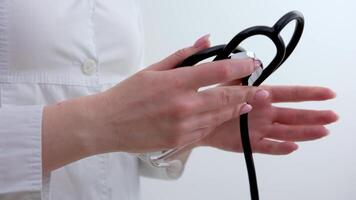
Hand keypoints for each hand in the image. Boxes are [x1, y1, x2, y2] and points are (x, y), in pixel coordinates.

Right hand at [98, 35, 262, 152]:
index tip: (250, 65)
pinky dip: (216, 122)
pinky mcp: (181, 141)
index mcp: (176, 83)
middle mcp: (183, 106)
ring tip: (245, 102)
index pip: (217, 71)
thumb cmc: (127, 96)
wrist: (108, 124)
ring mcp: (184, 126)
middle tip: (258, 88)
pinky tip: (220, 116)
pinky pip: (206, 130)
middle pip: (226, 97)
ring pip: (220, 116)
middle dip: (246, 92)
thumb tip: (205, 41)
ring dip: (235, 108)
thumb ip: (183, 56)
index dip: (239, 67)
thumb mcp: (153, 69)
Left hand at [197, 86, 337, 154]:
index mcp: (262, 96)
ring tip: (323, 131)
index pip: (290, 94)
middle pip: (294, 115)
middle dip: (314, 115)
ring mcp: (259, 128)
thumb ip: (243, 73)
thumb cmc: (214, 98)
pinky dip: (280, 148)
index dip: (309, 94)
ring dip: (304, 132)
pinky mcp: (249, 143)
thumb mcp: (229, 81)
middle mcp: (265, 113)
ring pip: (286, 131)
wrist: (198, 119)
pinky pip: (267, 146)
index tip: (327, 94)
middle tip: (333, 116)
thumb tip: (257, 63)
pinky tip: (293, 147)